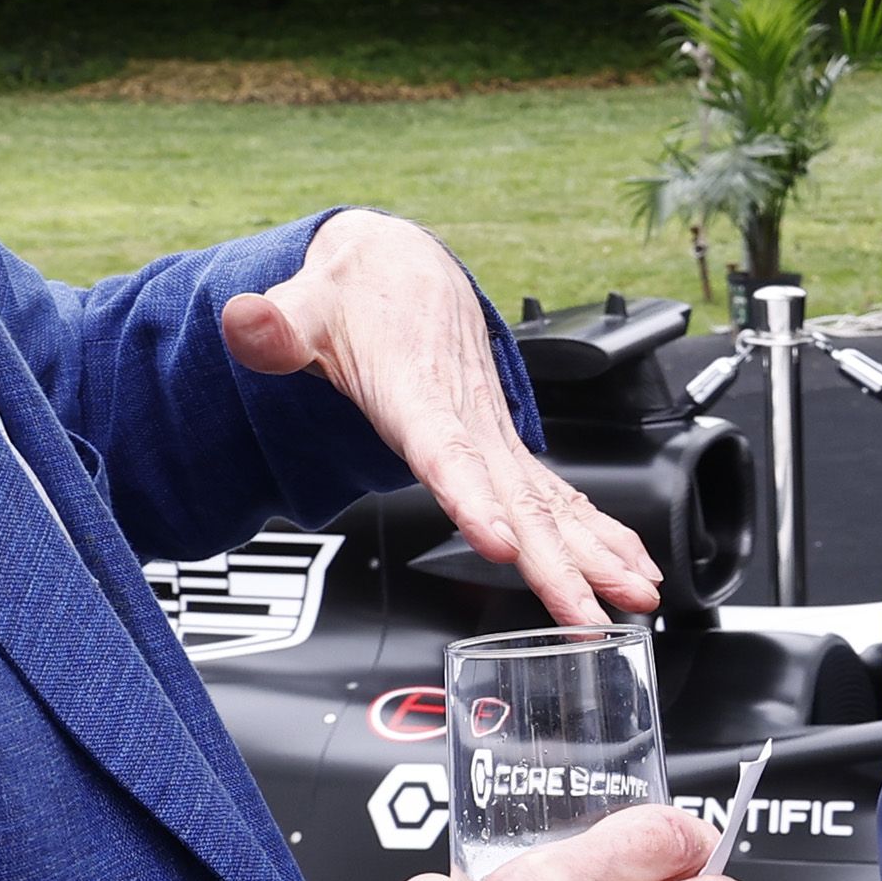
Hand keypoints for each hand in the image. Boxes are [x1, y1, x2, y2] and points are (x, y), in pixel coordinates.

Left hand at [221, 210, 659, 623]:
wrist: (404, 268)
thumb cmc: (354, 296)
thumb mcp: (304, 307)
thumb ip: (275, 327)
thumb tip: (244, 321)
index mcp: (419, 396)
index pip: (447, 454)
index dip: (473, 498)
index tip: (501, 541)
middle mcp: (468, 423)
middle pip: (519, 500)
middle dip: (561, 561)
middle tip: (591, 612)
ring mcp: (493, 439)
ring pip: (552, 505)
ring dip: (598, 553)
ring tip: (637, 598)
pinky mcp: (502, 449)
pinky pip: (559, 498)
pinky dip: (602, 533)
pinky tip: (634, 568)